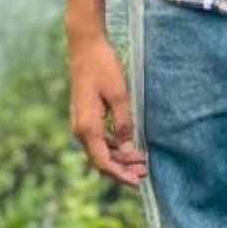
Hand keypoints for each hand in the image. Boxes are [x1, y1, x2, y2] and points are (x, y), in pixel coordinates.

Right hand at [68, 35, 147, 187]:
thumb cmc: (102, 66)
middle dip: (122, 168)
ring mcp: (82, 123)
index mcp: (87, 127)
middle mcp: (81, 129)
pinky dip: (114, 145)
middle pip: (101, 159)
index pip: (103, 162)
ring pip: (100, 150)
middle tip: (145, 171)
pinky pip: (99, 138)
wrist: (85, 45)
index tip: (137, 182)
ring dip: (119, 157)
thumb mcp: (119, 94)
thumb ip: (123, 123)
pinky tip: (128, 145)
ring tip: (141, 160)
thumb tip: (127, 149)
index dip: (120, 175)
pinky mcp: (86, 116)